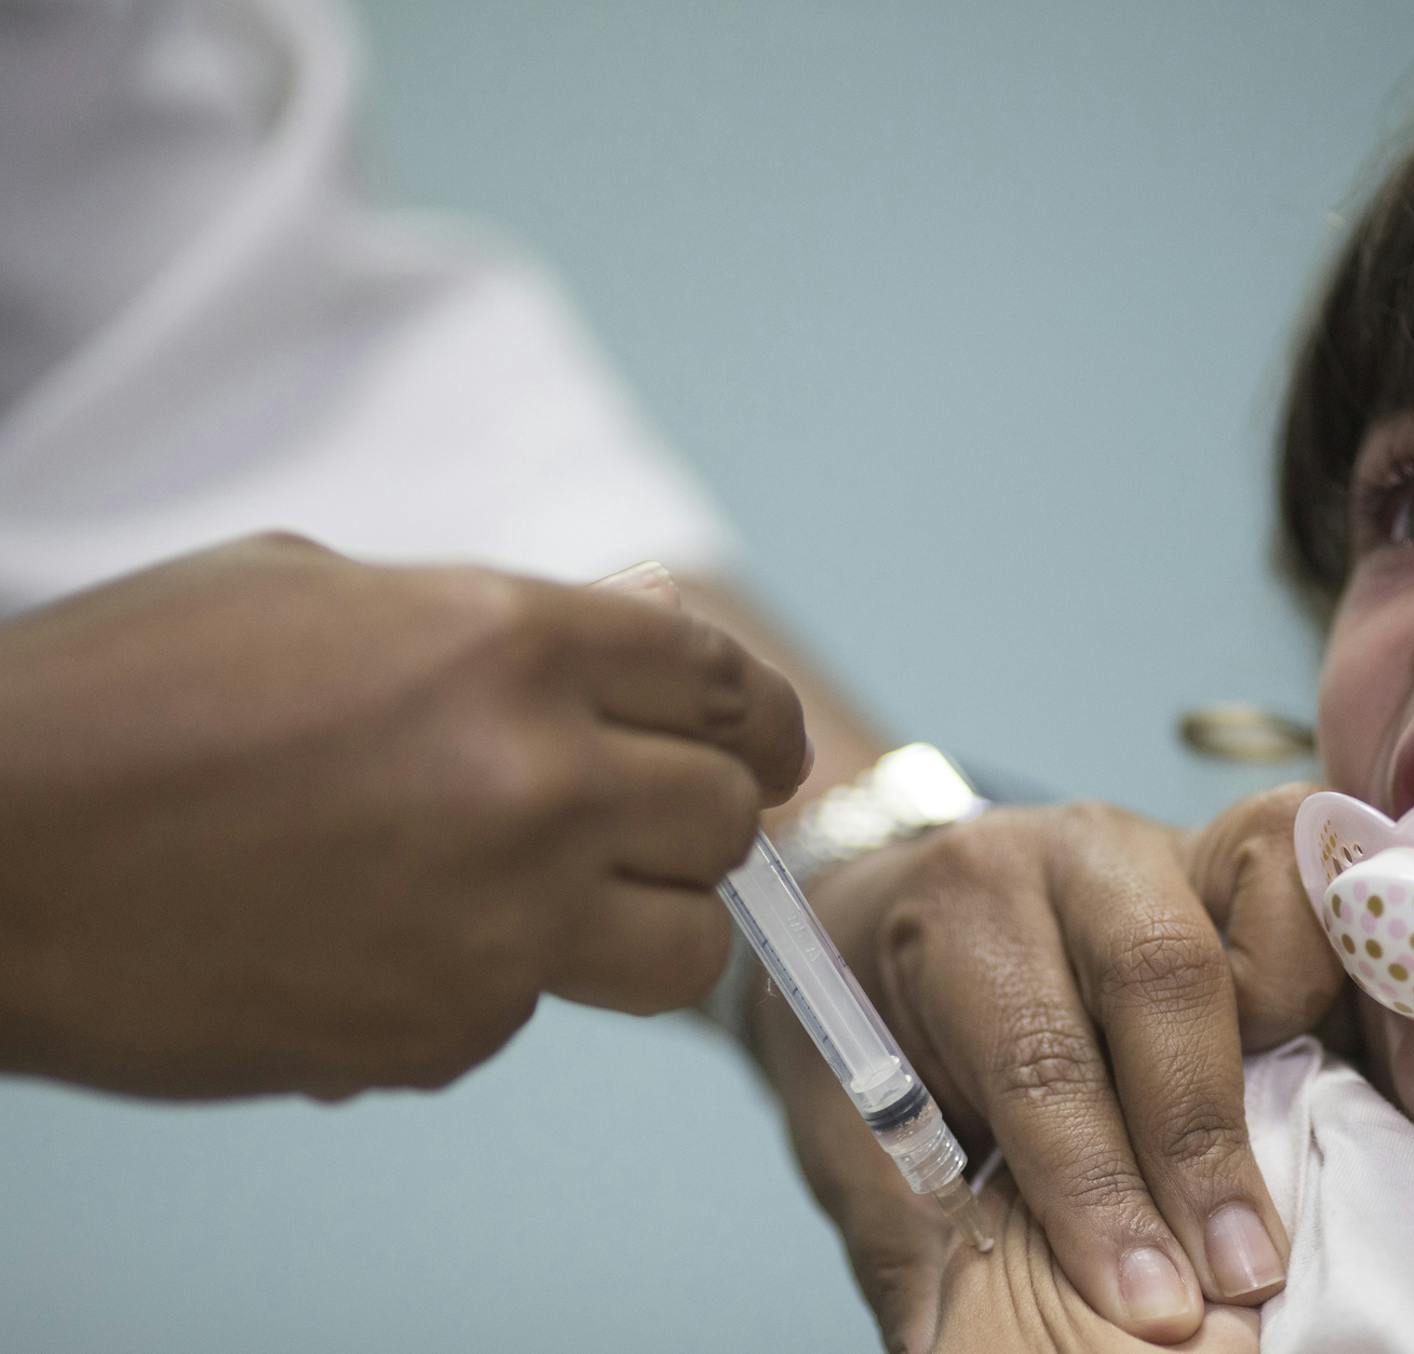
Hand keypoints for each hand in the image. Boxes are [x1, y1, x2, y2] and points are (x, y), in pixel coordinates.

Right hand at [0, 534, 807, 1098]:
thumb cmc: (122, 698)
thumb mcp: (316, 590)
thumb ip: (486, 627)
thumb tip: (604, 667)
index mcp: (511, 641)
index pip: (718, 678)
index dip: (757, 715)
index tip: (766, 745)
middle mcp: (538, 780)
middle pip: (729, 819)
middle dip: (704, 818)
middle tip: (654, 823)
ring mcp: (503, 923)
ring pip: (684, 947)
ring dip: (647, 921)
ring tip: (555, 898)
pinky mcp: (446, 1031)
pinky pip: (534, 1011)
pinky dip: (492, 982)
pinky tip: (384, 939)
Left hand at [749, 788, 1342, 1350]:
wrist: (891, 911)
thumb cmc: (885, 1025)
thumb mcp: (859, 1126)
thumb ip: (920, 1232)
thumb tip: (958, 1352)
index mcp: (964, 910)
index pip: (1040, 1053)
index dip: (1100, 1188)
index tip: (1150, 1304)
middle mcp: (1075, 855)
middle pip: (1160, 974)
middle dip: (1202, 1142)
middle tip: (1239, 1281)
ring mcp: (1175, 845)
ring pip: (1267, 910)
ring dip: (1297, 1045)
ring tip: (1300, 1182)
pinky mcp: (1248, 864)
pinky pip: (1319, 896)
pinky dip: (1338, 979)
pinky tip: (1333, 1078)